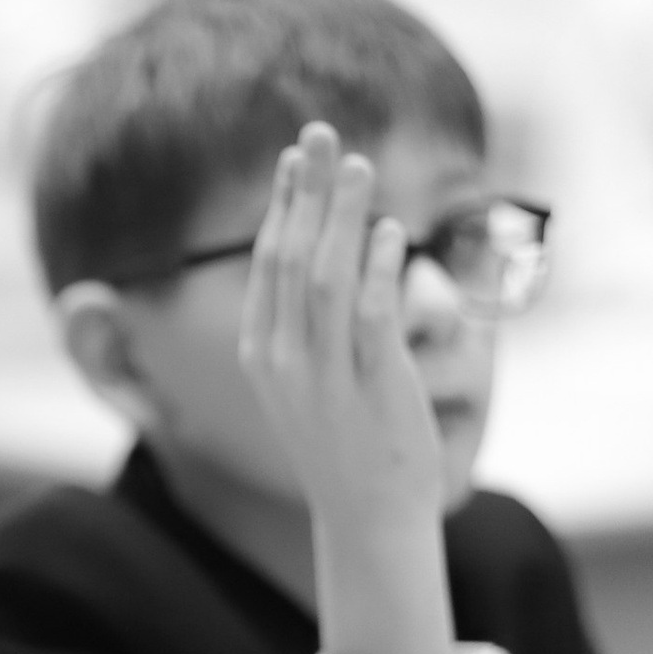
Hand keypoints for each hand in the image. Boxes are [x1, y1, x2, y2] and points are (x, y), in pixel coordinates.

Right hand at [239, 122, 454, 653]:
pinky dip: (378, 270)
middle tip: (321, 134)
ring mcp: (324, 378)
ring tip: (359, 166)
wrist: (370, 519)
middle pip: (290, 258)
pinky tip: (390, 231)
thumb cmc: (348, 444)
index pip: (267, 264)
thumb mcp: (310, 381)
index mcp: (262, 354)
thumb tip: (333, 254)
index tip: (296, 157)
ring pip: (326, 280)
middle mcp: (283, 362)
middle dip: (306, 191)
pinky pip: (371, 319)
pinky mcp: (371, 391)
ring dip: (342, 216)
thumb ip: (311, 323)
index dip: (282, 205)